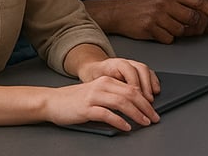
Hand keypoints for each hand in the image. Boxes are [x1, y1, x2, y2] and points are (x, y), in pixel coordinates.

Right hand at [43, 68, 160, 131]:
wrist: (53, 101)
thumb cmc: (76, 99)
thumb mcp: (97, 92)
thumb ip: (113, 94)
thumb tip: (135, 104)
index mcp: (107, 81)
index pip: (132, 88)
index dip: (145, 99)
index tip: (153, 110)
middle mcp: (102, 86)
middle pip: (131, 94)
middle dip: (145, 107)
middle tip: (154, 118)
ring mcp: (94, 97)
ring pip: (122, 103)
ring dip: (136, 114)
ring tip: (144, 122)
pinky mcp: (86, 108)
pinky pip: (107, 114)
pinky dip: (119, 121)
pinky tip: (126, 127)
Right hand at [92, 0, 207, 42]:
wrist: (118, 12)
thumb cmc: (141, 6)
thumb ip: (178, 2)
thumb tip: (198, 12)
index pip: (196, 1)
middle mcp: (165, 2)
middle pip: (191, 18)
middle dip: (192, 26)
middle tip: (183, 26)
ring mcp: (157, 15)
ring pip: (180, 31)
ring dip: (176, 33)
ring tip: (164, 27)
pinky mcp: (150, 27)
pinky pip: (168, 39)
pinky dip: (166, 38)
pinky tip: (156, 32)